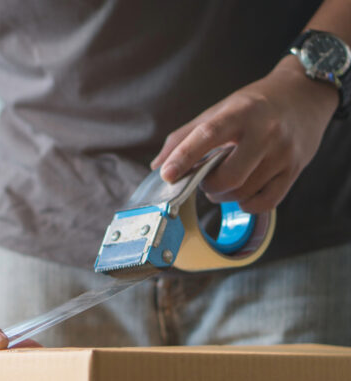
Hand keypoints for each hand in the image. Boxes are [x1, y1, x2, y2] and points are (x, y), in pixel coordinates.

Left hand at [151, 57, 337, 212]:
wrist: (305, 94)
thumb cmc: (254, 105)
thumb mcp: (218, 111)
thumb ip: (185, 137)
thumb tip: (157, 167)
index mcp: (239, 113)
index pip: (207, 136)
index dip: (184, 157)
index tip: (167, 174)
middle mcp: (265, 132)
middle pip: (228, 177)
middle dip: (209, 186)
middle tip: (206, 179)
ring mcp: (283, 153)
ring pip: (244, 192)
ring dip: (225, 196)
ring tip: (226, 181)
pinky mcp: (295, 170)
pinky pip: (265, 202)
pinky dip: (247, 204)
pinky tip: (244, 192)